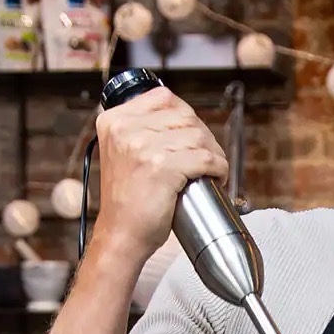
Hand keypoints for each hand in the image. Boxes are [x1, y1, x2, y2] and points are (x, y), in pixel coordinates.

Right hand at [93, 85, 229, 264]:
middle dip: (205, 136)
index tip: (194, 136)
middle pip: (185, 116)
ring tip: (214, 169)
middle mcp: (126, 129)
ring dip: (215, 153)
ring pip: (198, 136)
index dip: (187, 116)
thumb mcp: (123, 154)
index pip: (164, 98)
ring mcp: (143, 147)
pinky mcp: (162, 167)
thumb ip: (141, 132)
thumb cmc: (128, 202)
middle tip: (209, 157)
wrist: (121, 235)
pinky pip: (204, 158)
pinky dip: (218, 167)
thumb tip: (183, 120)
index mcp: (115, 121)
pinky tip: (217, 177)